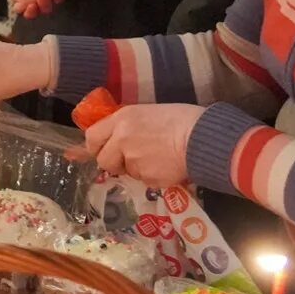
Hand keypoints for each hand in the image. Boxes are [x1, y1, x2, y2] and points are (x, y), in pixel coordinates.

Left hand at [67, 102, 204, 183]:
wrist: (202, 137)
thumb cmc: (180, 118)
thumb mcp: (146, 113)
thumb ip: (125, 126)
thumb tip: (113, 138)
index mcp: (121, 119)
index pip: (92, 137)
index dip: (96, 146)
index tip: (102, 149)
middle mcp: (122, 140)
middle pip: (103, 160)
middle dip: (114, 163)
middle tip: (128, 159)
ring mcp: (134, 161)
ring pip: (126, 172)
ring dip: (136, 168)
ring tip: (157, 157)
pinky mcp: (148, 178)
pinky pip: (144, 180)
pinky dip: (152, 176)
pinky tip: (167, 165)